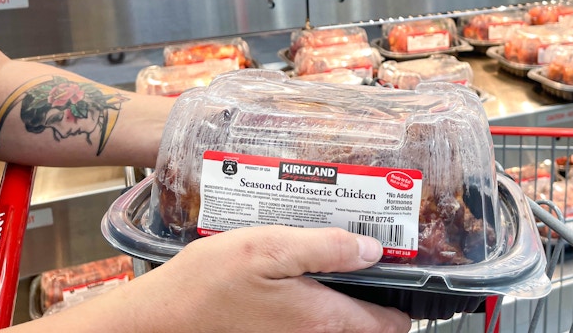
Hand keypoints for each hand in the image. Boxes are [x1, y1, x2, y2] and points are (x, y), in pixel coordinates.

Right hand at [24, 226, 411, 332]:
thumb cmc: (210, 282)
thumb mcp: (270, 248)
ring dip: (351, 298)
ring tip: (347, 256)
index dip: (405, 301)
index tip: (410, 273)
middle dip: (381, 298)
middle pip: (367, 328)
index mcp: (322, 319)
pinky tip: (309, 269)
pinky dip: (325, 301)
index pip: (388, 326)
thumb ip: (325, 248)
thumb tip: (373, 250)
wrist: (163, 317)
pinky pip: (315, 322)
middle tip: (378, 257)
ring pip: (340, 324)